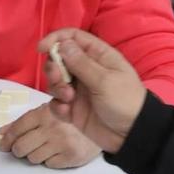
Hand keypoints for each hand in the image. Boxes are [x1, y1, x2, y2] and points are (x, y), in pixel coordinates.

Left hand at [0, 103, 100, 167]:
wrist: (101, 126)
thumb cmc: (70, 118)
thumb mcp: (47, 111)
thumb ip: (23, 121)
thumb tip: (2, 132)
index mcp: (45, 113)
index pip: (17, 129)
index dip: (6, 140)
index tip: (3, 146)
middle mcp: (53, 128)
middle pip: (21, 147)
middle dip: (17, 150)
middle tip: (21, 149)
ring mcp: (62, 143)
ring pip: (33, 158)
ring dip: (34, 155)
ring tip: (44, 147)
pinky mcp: (71, 156)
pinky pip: (49, 164)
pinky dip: (49, 160)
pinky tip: (56, 151)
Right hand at [37, 29, 147, 153]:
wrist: (131, 135)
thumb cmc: (125, 101)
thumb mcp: (105, 80)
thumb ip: (81, 63)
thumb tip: (63, 44)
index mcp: (98, 56)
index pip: (73, 38)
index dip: (56, 39)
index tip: (42, 48)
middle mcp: (86, 70)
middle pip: (59, 59)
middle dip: (54, 68)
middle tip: (59, 79)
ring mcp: (79, 90)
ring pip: (55, 81)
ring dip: (56, 88)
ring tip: (68, 99)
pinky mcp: (73, 109)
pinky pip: (56, 103)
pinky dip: (58, 106)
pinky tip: (67, 112)